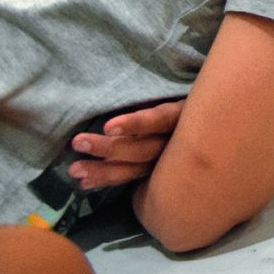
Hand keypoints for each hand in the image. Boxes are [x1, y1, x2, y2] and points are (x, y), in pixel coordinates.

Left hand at [68, 100, 184, 189]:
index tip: (108, 127)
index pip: (161, 120)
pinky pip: (132, 179)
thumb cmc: (179, 97)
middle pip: (145, 149)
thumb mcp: (170, 91)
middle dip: (110, 148)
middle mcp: (178, 141)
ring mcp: (168, 160)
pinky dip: (109, 181)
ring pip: (138, 169)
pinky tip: (86, 184)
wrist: (197, 128)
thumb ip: (151, 96)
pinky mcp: (156, 171)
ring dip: (104, 171)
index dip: (136, 124)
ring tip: (75, 170)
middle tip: (78, 142)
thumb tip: (116, 89)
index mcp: (183, 115)